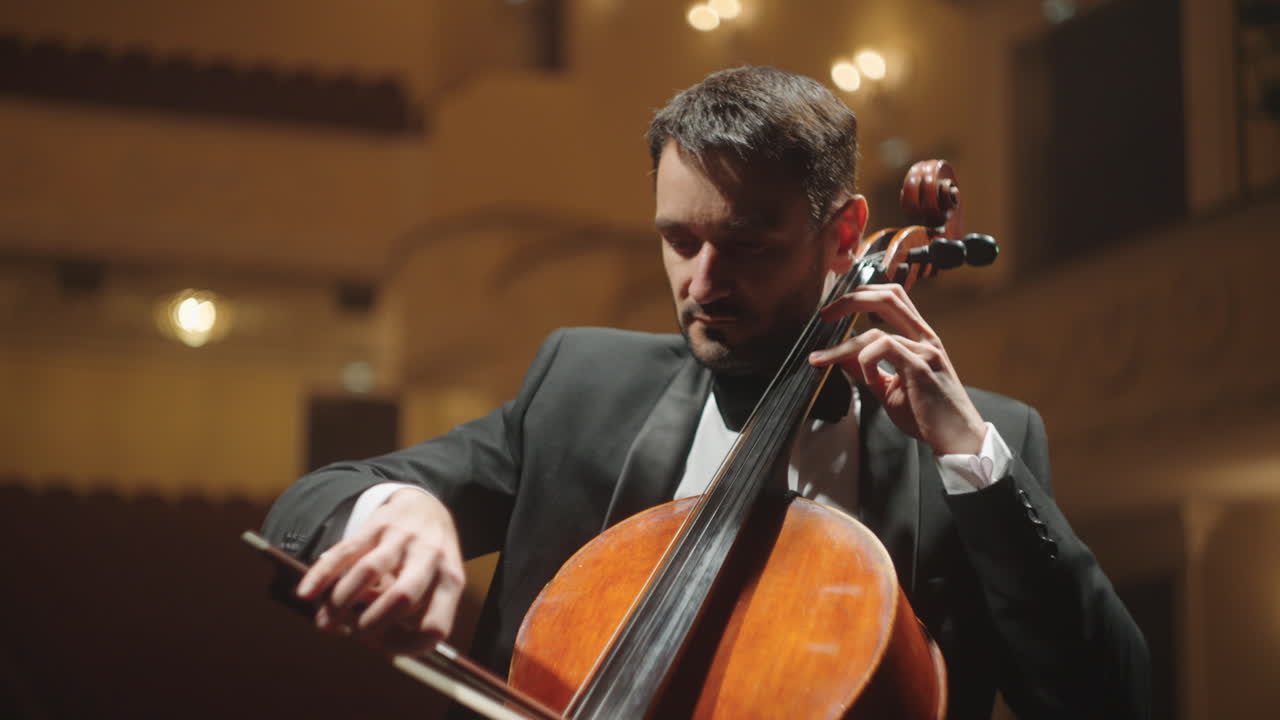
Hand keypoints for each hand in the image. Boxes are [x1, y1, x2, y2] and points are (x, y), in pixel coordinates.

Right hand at [295, 488, 465, 653]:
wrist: (426, 506)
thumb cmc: (427, 560)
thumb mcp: (434, 586)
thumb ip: (409, 612)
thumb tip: (368, 635)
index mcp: (450, 580)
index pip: (435, 626)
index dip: (406, 646)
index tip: (385, 647)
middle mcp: (431, 556)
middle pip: (403, 598)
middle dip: (371, 625)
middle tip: (355, 634)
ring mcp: (404, 537)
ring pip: (368, 571)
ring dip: (341, 603)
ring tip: (326, 623)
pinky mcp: (377, 524)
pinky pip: (346, 551)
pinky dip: (323, 574)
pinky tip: (306, 594)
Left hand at [808, 283, 985, 454]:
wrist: (957, 439)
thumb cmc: (927, 416)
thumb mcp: (889, 389)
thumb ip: (865, 371)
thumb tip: (840, 358)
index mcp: (919, 338)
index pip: (892, 297)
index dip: (863, 294)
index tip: (836, 310)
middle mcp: (924, 338)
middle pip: (887, 296)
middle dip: (850, 300)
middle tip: (825, 315)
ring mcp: (925, 350)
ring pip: (875, 331)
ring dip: (842, 347)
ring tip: (824, 360)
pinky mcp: (921, 366)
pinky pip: (884, 347)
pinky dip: (865, 362)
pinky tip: (868, 380)